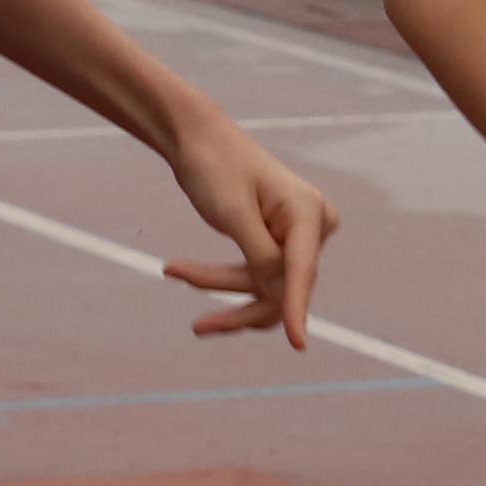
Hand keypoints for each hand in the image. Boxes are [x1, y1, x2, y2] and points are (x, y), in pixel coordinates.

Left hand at [159, 119, 342, 351]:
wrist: (198, 140)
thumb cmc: (214, 167)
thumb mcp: (232, 213)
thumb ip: (260, 258)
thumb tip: (282, 300)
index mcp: (308, 211)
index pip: (302, 271)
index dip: (298, 310)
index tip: (298, 344)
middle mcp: (312, 227)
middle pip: (283, 287)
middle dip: (235, 300)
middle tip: (197, 326)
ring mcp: (297, 239)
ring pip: (266, 289)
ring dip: (221, 287)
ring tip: (174, 270)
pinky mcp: (278, 246)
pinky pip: (256, 279)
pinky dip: (220, 279)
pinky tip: (181, 270)